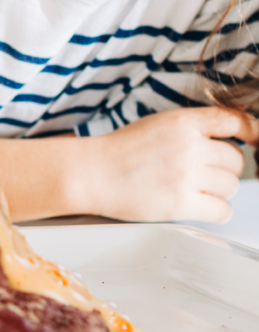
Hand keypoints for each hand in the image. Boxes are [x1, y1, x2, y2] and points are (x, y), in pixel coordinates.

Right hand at [85, 107, 258, 222]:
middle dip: (223, 168)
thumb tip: (226, 140)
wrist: (90, 174)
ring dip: (219, 190)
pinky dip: (217, 210)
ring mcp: (186, 176)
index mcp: (182, 122)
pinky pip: (222, 210)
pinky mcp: (181, 203)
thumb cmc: (118, 151)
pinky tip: (203, 205)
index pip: (234, 121)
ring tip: (195, 189)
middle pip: (235, 160)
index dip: (251, 131)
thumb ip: (190, 129)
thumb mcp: (156, 125)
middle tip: (203, 172)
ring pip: (231, 186)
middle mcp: (188, 147)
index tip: (255, 139)